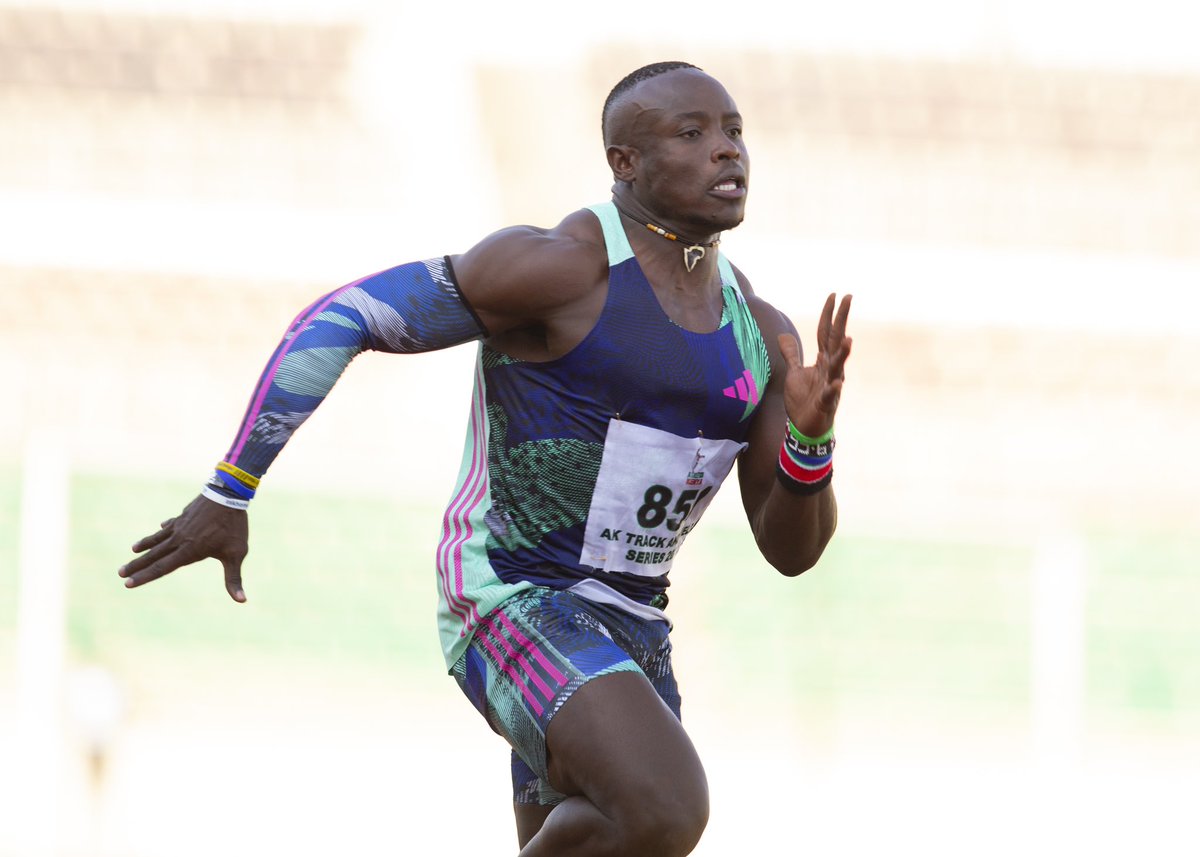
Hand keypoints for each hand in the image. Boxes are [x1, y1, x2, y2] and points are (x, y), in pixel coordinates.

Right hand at [119, 495, 248, 601]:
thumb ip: (234, 578)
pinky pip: (169, 526)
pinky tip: (159, 530)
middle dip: (137, 566)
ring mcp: (180, 526)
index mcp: (189, 550)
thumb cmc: (234, 526)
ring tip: (132, 552)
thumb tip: (242, 601)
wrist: (228, 494)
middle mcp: (179, 539)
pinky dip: (163, 530)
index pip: (162, 567)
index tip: (128, 584)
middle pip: (154, 555)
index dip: (145, 577)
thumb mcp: (236, 553)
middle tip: (120, 574)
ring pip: (157, 539)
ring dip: (144, 547)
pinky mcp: (184, 516)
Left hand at [778, 293, 851, 437]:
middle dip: (841, 320)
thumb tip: (783, 335)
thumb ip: (792, 354)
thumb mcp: (794, 372)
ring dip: (843, 354)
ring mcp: (830, 385)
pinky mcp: (825, 402)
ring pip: (837, 366)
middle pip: (836, 341)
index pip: (826, 332)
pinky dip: (833, 389)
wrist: (805, 426)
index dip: (829, 314)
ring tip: (848, 339)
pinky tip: (837, 382)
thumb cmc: (803, 399)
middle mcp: (830, 369)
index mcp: (823, 360)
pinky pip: (830, 394)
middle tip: (848, 299)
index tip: (835, 295)